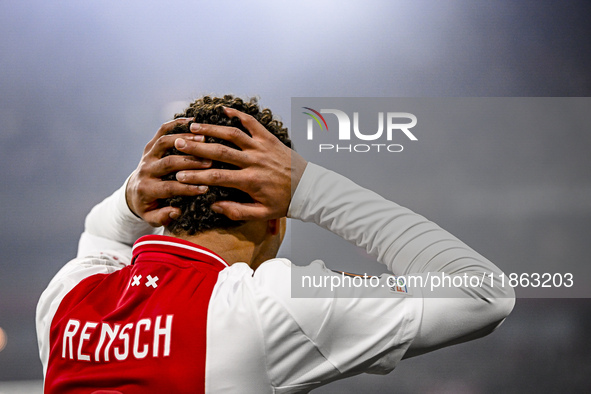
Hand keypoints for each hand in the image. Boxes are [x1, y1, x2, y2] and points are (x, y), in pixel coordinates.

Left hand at [126, 118, 211, 226]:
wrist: (134, 192)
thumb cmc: (149, 207)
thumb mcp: (152, 218)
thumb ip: (163, 217)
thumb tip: (176, 211)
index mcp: (146, 189)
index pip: (168, 188)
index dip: (187, 188)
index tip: (205, 188)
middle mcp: (145, 170)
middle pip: (168, 163)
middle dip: (190, 162)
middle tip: (210, 162)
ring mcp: (147, 156)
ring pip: (164, 143)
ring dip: (184, 140)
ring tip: (204, 139)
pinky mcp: (150, 145)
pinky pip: (161, 131)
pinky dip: (175, 124)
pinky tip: (192, 122)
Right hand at [173, 107, 307, 220]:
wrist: (309, 188)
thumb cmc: (284, 202)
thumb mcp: (262, 213)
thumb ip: (237, 211)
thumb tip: (214, 205)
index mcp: (250, 181)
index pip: (216, 178)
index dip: (196, 177)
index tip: (179, 175)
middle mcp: (254, 161)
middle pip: (219, 152)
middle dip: (196, 148)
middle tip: (178, 144)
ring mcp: (262, 147)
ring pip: (233, 134)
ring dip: (211, 129)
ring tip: (193, 127)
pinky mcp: (270, 138)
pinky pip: (252, 123)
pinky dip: (238, 114)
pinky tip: (223, 109)